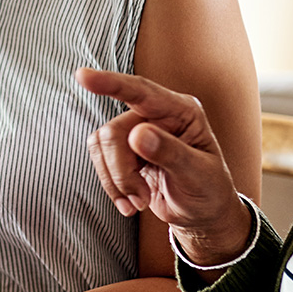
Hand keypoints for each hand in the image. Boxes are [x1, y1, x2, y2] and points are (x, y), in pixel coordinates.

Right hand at [76, 67, 251, 262]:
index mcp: (181, 111)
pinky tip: (130, 201)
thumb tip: (138, 135)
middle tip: (141, 198)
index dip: (111, 83)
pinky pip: (100, 159)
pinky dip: (111, 186)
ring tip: (139, 201)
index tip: (83, 76)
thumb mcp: (198, 175)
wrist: (201, 215)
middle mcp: (157, 115)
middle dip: (121, 171)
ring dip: (116, 181)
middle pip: (114, 131)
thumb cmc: (209, 191)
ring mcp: (139, 130)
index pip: (141, 92)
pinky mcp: (125, 149)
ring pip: (101, 145)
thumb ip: (170, 153)